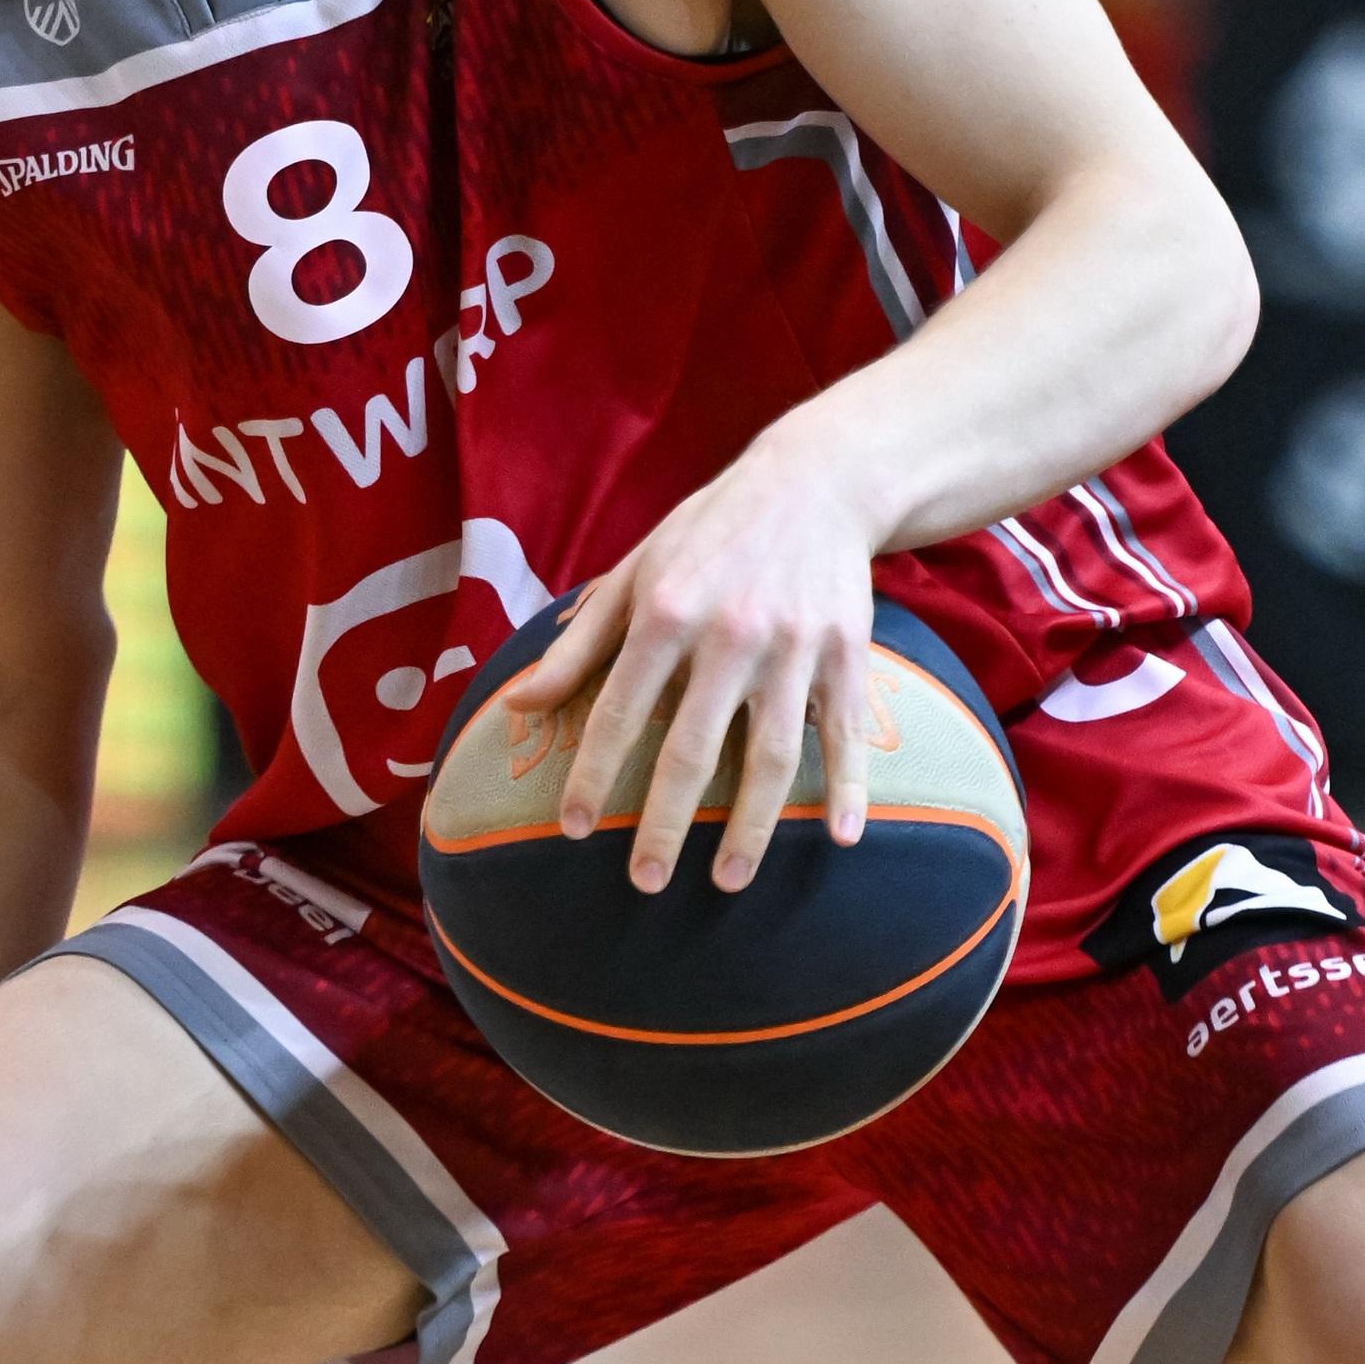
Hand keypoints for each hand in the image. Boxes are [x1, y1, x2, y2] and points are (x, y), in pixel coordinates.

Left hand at [507, 425, 882, 893]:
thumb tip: (516, 703)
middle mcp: (728, 633)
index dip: (593, 774)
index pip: (620, 710)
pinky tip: (840, 838)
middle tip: (644, 881)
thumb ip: (578, 643)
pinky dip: (848, 786)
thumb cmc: (708, 532)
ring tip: (727, 880)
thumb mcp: (634, 572)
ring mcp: (792, 646)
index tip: (574, 831)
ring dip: (748, 826)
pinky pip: (845, 732)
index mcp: (666, 611)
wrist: (815, 481)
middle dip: (664, 823)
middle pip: (691, 749)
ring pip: (769, 754)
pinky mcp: (847, 652)